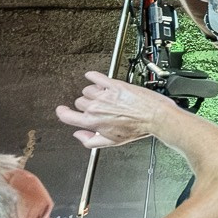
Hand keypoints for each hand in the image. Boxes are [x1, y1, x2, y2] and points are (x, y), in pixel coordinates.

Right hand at [54, 71, 175, 148]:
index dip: (63, 113)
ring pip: (88, 90)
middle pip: (79, 101)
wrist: (155, 116)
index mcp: (93, 122)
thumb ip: (91, 140)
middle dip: (87, 104)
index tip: (62, 110)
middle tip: (99, 108)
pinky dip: (92, 76)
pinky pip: (96, 76)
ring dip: (93, 92)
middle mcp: (96, 107)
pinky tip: (92, 76)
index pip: (67, 116)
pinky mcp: (114, 85)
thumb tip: (79, 135)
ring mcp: (104, 95)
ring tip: (104, 97)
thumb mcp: (112, 142)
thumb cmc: (137, 128)